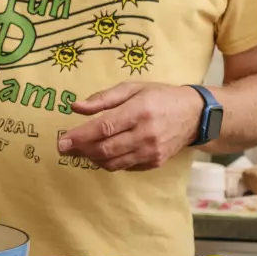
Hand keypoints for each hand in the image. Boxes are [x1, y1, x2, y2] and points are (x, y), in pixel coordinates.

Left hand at [58, 82, 203, 171]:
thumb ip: (102, 98)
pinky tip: (102, 153)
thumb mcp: (132, 88)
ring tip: (80, 150)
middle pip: (105, 149)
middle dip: (80, 150)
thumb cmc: (159, 96)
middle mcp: (146, 134)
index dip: (80, 137)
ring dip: (92, 158)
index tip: (62, 142)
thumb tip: (75, 107)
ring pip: (112, 162)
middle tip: (64, 148)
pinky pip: (124, 167)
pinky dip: (109, 162)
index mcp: (138, 111)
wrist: (194, 114)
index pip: (103, 128)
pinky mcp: (155, 162)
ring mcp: (151, 151)